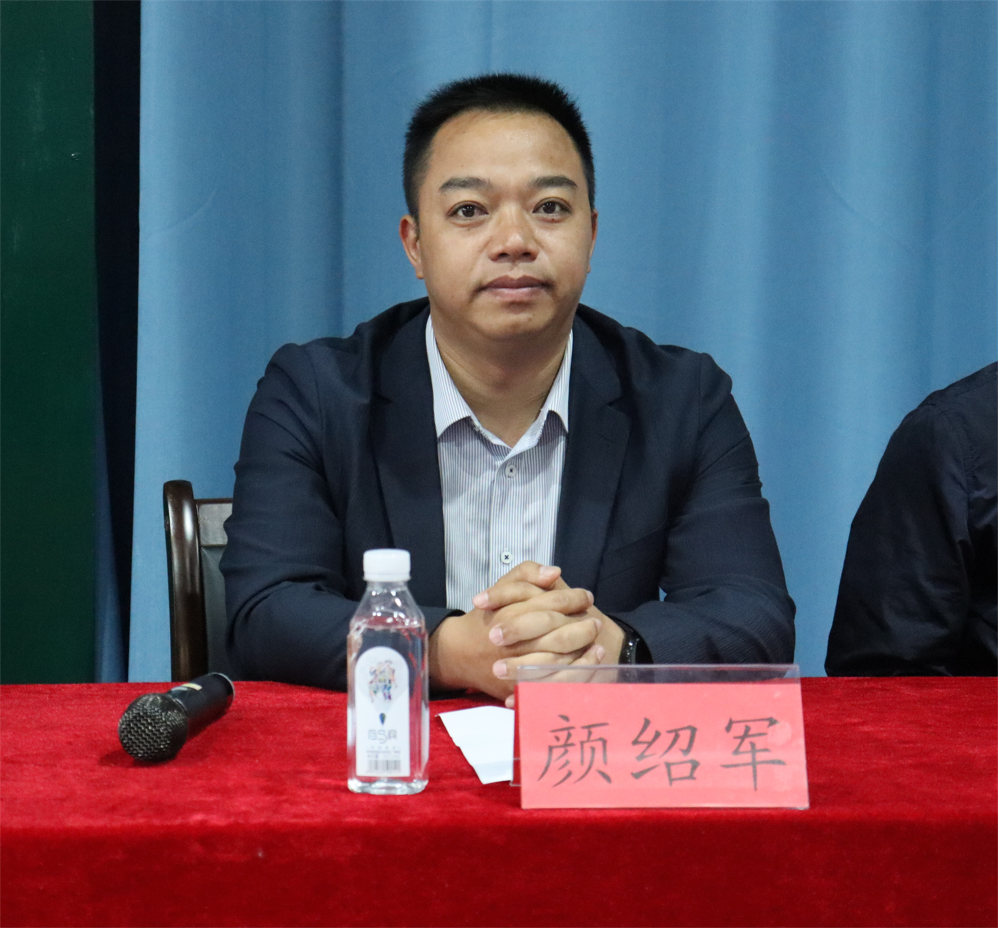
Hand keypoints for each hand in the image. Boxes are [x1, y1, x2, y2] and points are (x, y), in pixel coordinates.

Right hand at [428, 562, 606, 701]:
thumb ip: (527, 573)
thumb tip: (555, 573)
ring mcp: (516, 668)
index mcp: (509, 612)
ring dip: (583, 653)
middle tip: (596, 622)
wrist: (460, 653)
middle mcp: (513, 642)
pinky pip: (552, 684)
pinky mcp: (519, 688)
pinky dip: (573, 675)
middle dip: (582, 627)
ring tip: (598, 643)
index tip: (587, 596)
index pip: (551, 604)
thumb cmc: (488, 617)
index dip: (574, 599)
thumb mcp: (503, 587)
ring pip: (558, 662)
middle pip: (558, 634)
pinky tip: (586, 664)